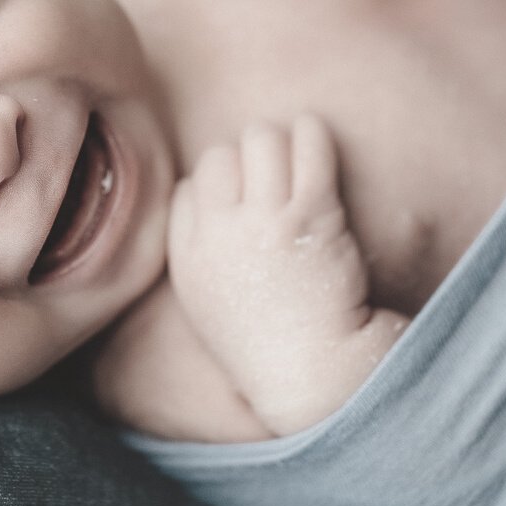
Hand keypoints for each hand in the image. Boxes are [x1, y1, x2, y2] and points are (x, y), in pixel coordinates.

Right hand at [166, 115, 401, 432]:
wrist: (317, 373)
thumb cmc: (271, 343)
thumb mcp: (209, 304)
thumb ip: (197, 250)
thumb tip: (194, 192)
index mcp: (187, 259)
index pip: (189, 187)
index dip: (220, 188)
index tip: (248, 203)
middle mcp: (218, 235)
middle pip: (220, 156)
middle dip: (249, 158)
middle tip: (278, 179)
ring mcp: (264, 222)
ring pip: (260, 139)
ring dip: (282, 140)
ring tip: (300, 156)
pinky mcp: (311, 214)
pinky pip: (308, 144)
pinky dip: (314, 132)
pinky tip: (319, 140)